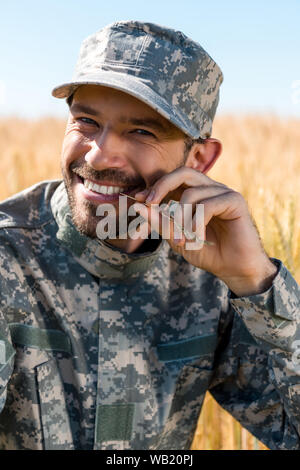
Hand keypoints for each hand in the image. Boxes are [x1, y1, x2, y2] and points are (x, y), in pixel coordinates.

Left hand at [134, 167, 277, 295]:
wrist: (235, 270)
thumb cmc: (208, 253)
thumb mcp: (177, 239)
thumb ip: (161, 223)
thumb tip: (139, 208)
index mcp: (198, 194)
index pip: (174, 180)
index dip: (155, 187)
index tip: (138, 200)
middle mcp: (211, 189)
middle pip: (183, 173)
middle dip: (162, 186)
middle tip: (149, 204)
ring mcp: (224, 193)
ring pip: (191, 193)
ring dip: (180, 219)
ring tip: (180, 241)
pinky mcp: (235, 201)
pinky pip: (207, 205)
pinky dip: (196, 224)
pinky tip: (196, 240)